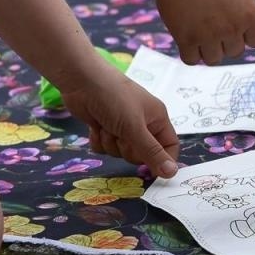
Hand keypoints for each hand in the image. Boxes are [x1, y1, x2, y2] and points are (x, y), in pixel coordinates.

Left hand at [59, 68, 181, 177]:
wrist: (81, 81)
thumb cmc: (114, 99)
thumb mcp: (135, 127)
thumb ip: (152, 152)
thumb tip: (172, 173)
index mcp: (157, 118)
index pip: (169, 146)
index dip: (162, 159)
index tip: (150, 170)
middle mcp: (142, 123)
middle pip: (142, 154)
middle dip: (128, 148)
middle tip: (122, 134)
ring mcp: (122, 125)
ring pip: (120, 152)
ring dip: (111, 142)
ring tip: (106, 124)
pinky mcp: (104, 127)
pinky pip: (104, 148)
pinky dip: (99, 139)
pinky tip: (95, 125)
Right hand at [155, 0, 254, 64]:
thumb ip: (236, 1)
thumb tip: (234, 12)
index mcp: (250, 11)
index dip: (247, 36)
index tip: (237, 29)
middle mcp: (233, 27)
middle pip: (234, 51)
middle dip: (225, 42)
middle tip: (214, 28)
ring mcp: (209, 35)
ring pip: (213, 59)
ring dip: (207, 49)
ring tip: (199, 34)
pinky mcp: (186, 39)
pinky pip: (191, 60)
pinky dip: (189, 52)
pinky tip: (186, 39)